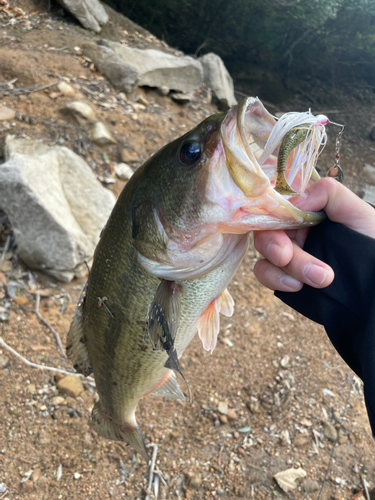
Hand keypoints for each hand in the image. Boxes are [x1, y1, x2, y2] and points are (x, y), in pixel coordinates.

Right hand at [253, 177, 374, 291]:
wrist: (373, 287)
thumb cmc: (370, 244)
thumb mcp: (357, 211)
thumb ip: (328, 193)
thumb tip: (294, 200)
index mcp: (306, 210)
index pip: (276, 205)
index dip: (272, 215)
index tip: (285, 229)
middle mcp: (293, 229)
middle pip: (266, 231)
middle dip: (275, 246)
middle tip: (286, 258)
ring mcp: (287, 253)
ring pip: (264, 255)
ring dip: (287, 268)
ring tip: (321, 279)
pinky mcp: (284, 275)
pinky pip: (264, 273)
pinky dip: (276, 280)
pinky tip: (298, 287)